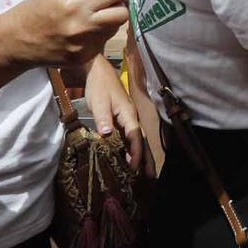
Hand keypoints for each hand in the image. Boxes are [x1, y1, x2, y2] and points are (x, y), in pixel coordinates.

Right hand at [2, 0, 130, 71]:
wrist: (15, 41)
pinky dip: (98, 34)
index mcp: (77, 2)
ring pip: (116, 28)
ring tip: (89, 15)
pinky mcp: (85, 58)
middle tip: (104, 0)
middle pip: (123, 13)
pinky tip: (81, 31)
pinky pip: (104, 42)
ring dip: (109, 19)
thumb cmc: (37, 8)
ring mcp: (85, 45)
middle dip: (119, 4)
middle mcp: (84, 26)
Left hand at [85, 55, 149, 174]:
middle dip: (147, 158)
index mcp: (128, 114)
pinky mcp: (122, 119)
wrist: (97, 71)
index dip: (136, 152)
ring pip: (138, 140)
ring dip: (142, 155)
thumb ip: (103, 119)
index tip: (133, 167)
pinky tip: (131, 158)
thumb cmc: (99, 86)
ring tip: (145, 172)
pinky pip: (131, 137)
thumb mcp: (99, 102)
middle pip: (142, 140)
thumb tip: (107, 135)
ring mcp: (128, 119)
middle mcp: (132, 118)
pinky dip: (134, 149)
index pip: (135, 136)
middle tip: (150, 176)